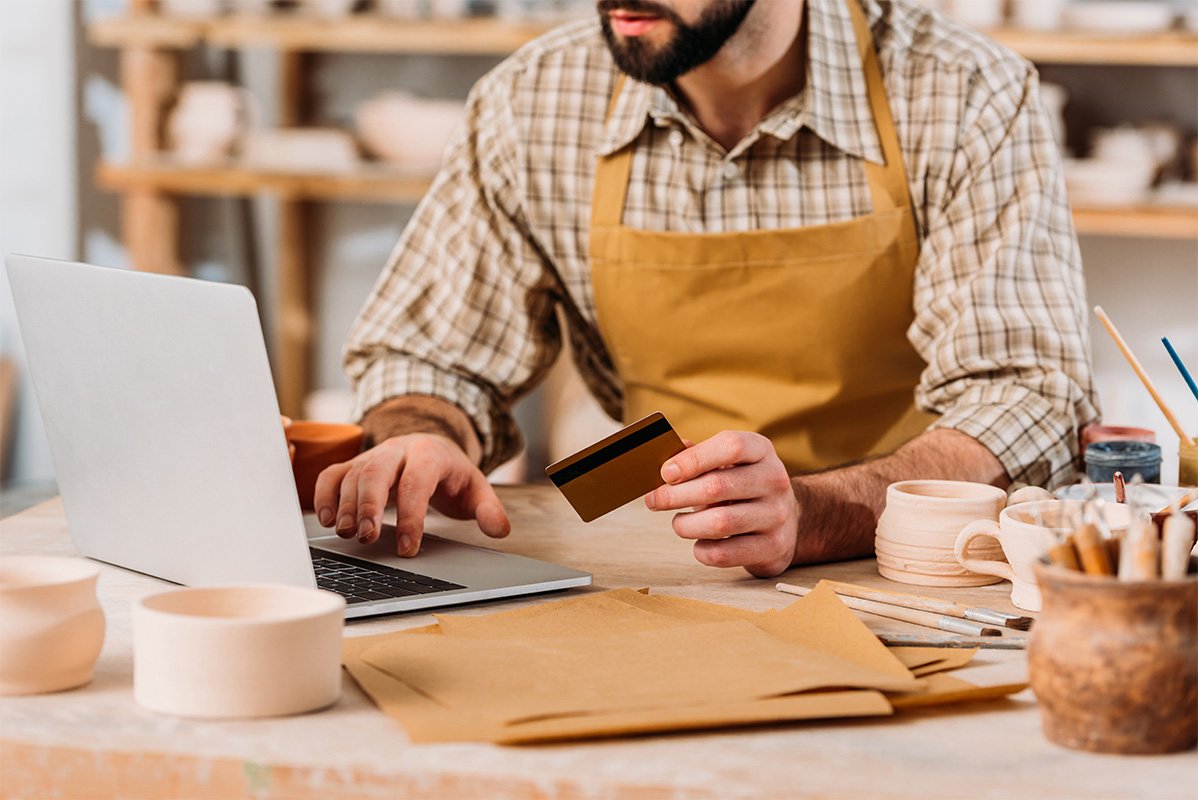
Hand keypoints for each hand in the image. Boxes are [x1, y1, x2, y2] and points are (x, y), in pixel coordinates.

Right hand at [312, 434, 510, 556]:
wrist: (431, 444)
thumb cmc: (450, 473)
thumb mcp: (476, 488)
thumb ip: (489, 509)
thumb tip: (499, 530)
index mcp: (430, 454)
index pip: (417, 482)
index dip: (411, 515)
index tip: (409, 547)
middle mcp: (398, 450)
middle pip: (377, 471)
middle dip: (369, 505)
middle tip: (368, 538)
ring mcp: (373, 456)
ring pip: (352, 474)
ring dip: (346, 505)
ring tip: (348, 534)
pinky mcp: (354, 465)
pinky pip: (332, 474)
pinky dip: (324, 495)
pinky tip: (326, 520)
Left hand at [644, 431, 797, 577]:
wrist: (789, 520)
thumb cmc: (744, 488)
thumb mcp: (728, 464)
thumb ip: (698, 458)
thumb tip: (668, 462)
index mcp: (761, 451)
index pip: (730, 446)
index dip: (693, 459)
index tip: (666, 473)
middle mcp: (774, 480)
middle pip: (716, 486)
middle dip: (675, 495)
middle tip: (655, 500)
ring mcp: (776, 515)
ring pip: (719, 523)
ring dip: (686, 525)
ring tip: (679, 523)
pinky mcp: (773, 547)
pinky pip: (725, 553)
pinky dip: (702, 550)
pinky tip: (699, 544)